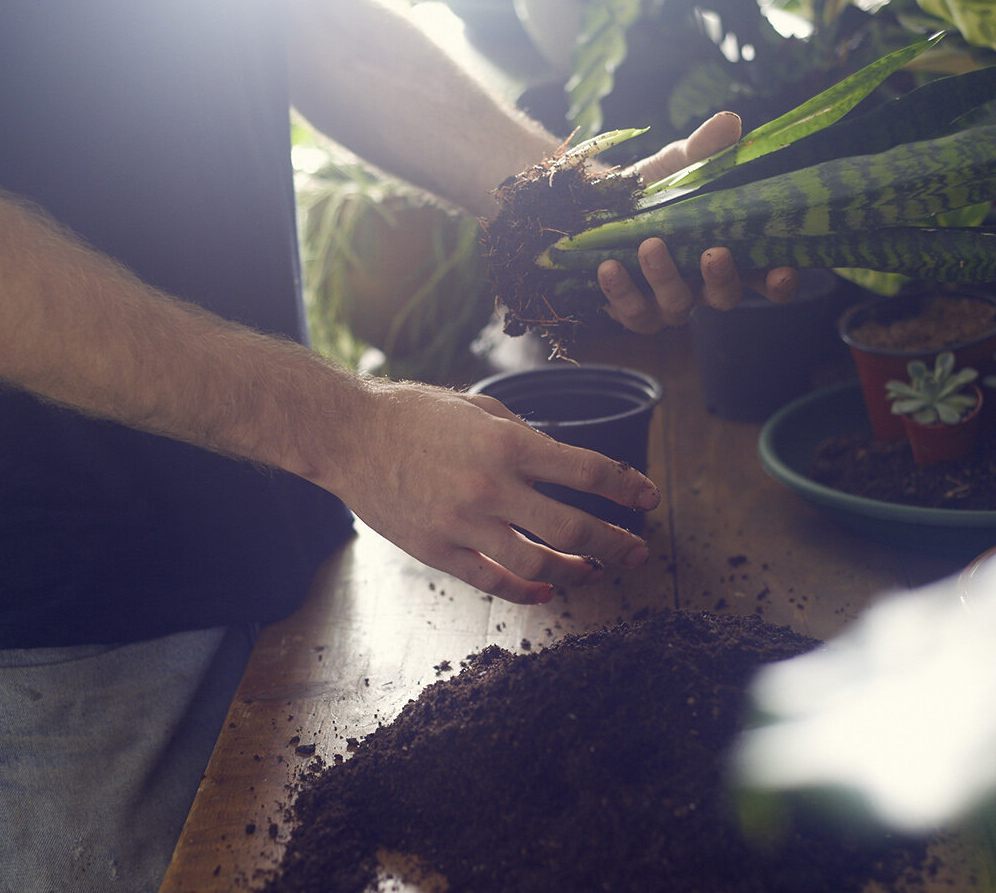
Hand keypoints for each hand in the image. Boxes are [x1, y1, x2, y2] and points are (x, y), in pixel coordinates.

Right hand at [333, 380, 658, 605]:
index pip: (587, 470)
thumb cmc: (412, 412)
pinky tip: (545, 590)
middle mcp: (492, 486)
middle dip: (615, 543)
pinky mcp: (437, 550)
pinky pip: (492, 581)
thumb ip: (521, 432)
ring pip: (538, 563)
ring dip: (576, 571)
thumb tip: (557, 459)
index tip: (649, 498)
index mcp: (508, 443)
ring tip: (593, 571)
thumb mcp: (477, 405)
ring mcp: (464, 524)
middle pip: (573, 527)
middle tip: (637, 551)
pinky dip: (526, 590)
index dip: (626, 487)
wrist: (346, 434)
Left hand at [598, 112, 797, 332]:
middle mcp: (702, 286)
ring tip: (650, 245)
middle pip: (724, 297)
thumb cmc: (652, 189)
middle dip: (722, 278)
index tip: (785, 270)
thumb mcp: (678, 165)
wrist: (594, 205)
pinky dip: (619, 291)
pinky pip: (630, 312)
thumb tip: (730, 122)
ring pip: (676, 306)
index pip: (765, 277)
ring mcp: (666, 303)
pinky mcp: (629, 311)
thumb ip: (704, 150)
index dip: (779, 280)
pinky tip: (608, 266)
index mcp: (727, 254)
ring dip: (665, 278)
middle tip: (714, 252)